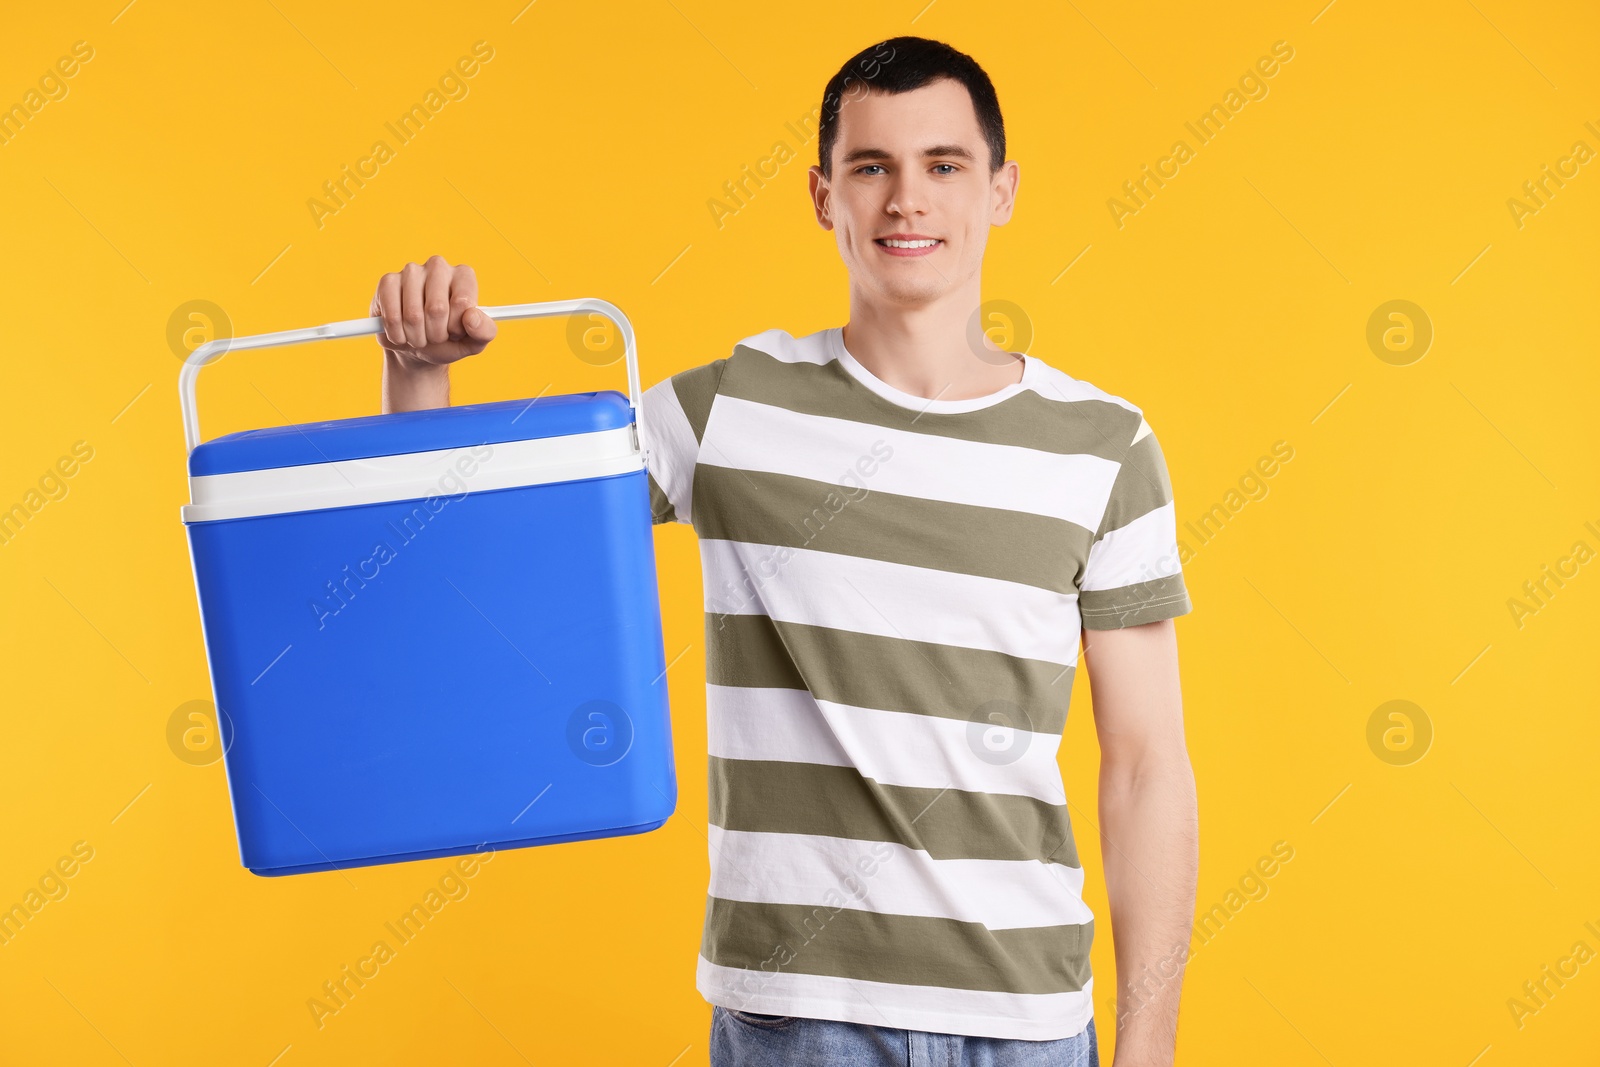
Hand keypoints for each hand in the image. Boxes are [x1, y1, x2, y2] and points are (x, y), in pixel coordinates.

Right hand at [371, 255, 496, 367]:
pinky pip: (392, 316)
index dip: (456, 327)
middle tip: (435, 336)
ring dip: (416, 337)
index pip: (462, 303)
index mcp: (464, 276)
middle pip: (436, 308)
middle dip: (436, 334)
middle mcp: (438, 267)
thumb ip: (484, 332)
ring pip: (413, 315)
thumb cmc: (448, 340)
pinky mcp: (387, 282)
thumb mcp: (473, 342)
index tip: (454, 331)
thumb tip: (471, 317)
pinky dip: (397, 334)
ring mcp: (411, 271)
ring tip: (419, 335)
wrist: (418, 348)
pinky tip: (401, 332)